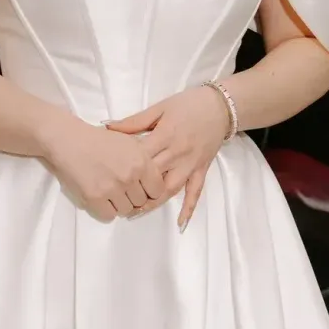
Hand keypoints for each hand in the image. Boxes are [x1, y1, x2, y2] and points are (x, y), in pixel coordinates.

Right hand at [39, 111, 173, 221]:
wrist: (68, 140)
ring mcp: (112, 187)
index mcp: (141, 160)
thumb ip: (144, 161)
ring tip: (109, 191)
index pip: (158, 190)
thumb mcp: (129, 143)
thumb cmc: (97, 141)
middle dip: (133, 197)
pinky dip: (105, 210)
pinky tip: (100, 198)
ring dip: (118, 205)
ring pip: (126, 210)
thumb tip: (156, 182)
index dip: (149, 191)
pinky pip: (108, 216)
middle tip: (120, 188)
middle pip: (141, 202)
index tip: (140, 189)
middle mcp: (130, 174)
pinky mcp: (95, 197)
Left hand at [107, 85, 231, 229]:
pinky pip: (195, 192)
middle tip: (116, 200)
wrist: (220, 106)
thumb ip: (134, 121)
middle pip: (153, 176)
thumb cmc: (187, 104)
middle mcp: (178, 153)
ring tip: (137, 213)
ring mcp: (191, 164)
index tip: (108, 176)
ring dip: (154, 203)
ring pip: (171, 188)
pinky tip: (181, 223)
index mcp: (165, 136)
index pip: (141, 157)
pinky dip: (189, 208)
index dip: (124, 167)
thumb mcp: (159, 108)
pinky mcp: (201, 170)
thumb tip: (108, 126)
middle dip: (135, 190)